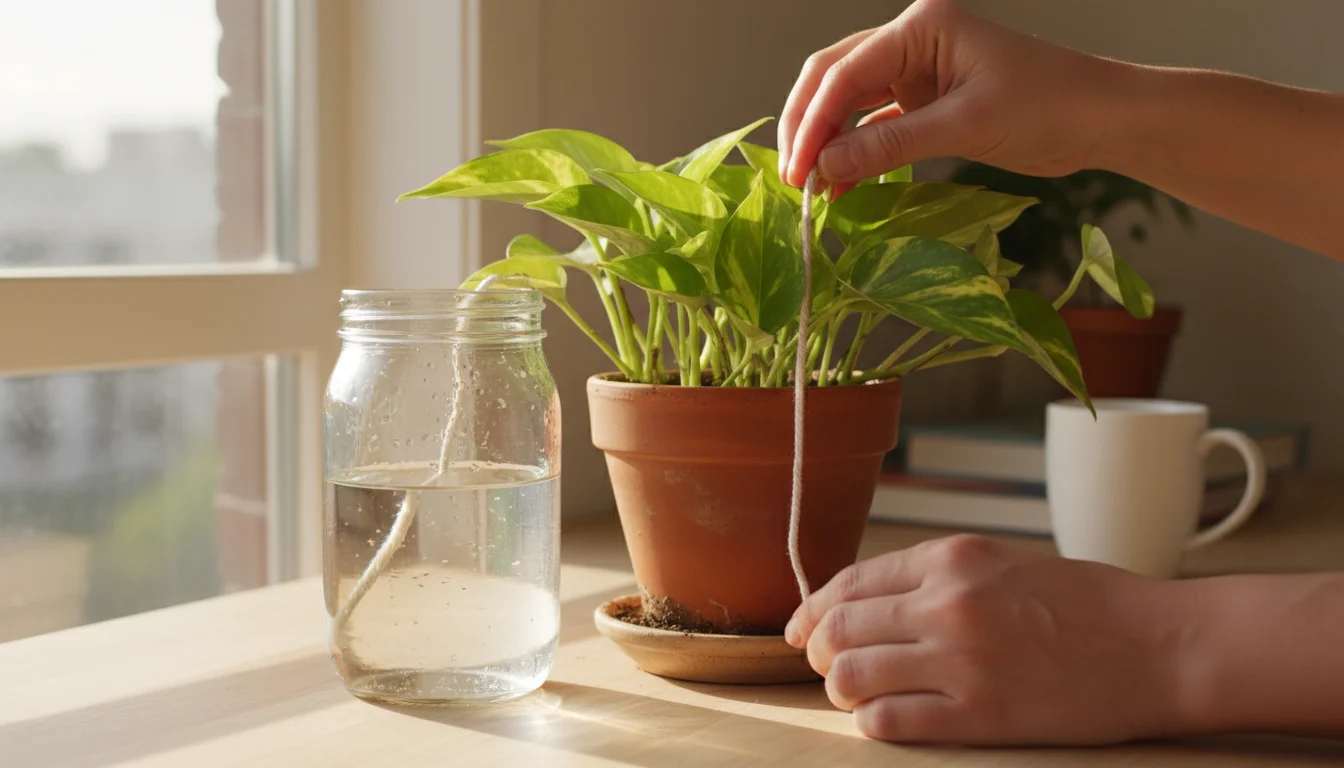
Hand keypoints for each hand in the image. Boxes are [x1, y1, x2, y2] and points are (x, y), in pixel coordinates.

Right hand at [778, 0, 1122, 191]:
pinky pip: (875, 126)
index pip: (845, 71)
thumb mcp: (966, 126)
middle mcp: (911, 41)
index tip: (797, 169)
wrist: (1101, 119)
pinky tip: (840, 183)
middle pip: (834, 80)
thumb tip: (826, 166)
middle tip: (793, 179)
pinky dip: (855, 153)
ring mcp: (916, 71)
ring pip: (848, 103)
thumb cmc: (1049, 106)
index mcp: (921, 26)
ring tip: (812, 188)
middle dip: (808, 128)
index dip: (813, 122)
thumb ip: (891, 146)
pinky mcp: (925, 102)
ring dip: (827, 143)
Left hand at [785, 534, 1196, 744]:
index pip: (849, 582)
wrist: (1161, 647)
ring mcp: (961, 659)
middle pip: (840, 627)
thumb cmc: (1088, 604)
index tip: (803, 630)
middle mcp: (947, 602)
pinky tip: (884, 718)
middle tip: (826, 665)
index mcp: (951, 558)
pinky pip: (890, 720)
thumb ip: (935, 578)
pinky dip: (872, 721)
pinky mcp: (980, 714)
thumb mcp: (1002, 563)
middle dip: (820, 650)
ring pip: (852, 674)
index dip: (813, 609)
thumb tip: (864, 602)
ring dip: (842, 687)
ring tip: (857, 693)